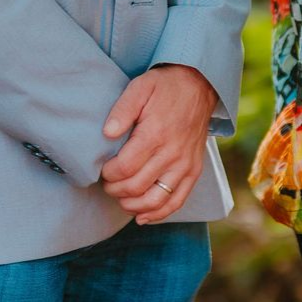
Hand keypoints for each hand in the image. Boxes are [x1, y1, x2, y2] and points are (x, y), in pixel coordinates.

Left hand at [100, 65, 216, 223]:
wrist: (199, 85)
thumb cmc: (166, 87)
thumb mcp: (141, 87)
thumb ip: (122, 109)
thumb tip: (107, 133)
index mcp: (155, 134)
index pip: (124, 168)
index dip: (108, 174)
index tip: (103, 169)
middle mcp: (172, 153)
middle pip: (136, 187)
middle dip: (115, 190)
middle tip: (108, 183)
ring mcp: (185, 164)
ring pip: (155, 200)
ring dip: (133, 206)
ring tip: (121, 198)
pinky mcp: (194, 171)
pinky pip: (177, 201)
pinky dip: (158, 214)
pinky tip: (142, 216)